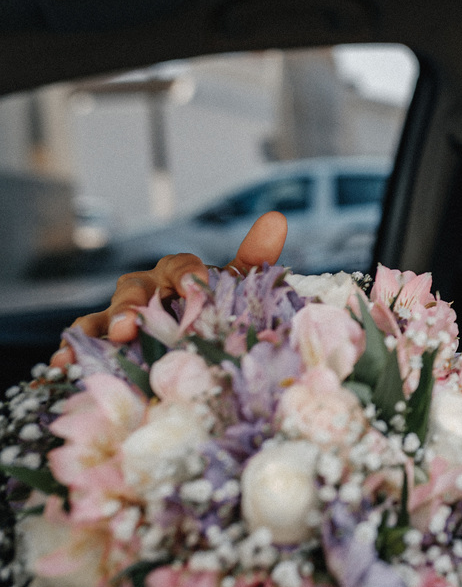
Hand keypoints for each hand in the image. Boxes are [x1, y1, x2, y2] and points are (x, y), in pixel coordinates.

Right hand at [50, 212, 288, 366]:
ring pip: (103, 316)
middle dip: (131, 306)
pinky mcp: (105, 341)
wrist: (193, 336)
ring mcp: (120, 316)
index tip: (193, 285)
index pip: (180, 266)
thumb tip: (274, 222)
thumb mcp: (232, 289)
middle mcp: (145, 290)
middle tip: (131, 324)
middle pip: (135, 290)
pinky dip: (72, 351)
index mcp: (177, 274)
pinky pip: (85, 343)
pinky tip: (61, 364)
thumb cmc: (210, 308)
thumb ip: (250, 263)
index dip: (186, 274)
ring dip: (97, 328)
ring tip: (92, 345)